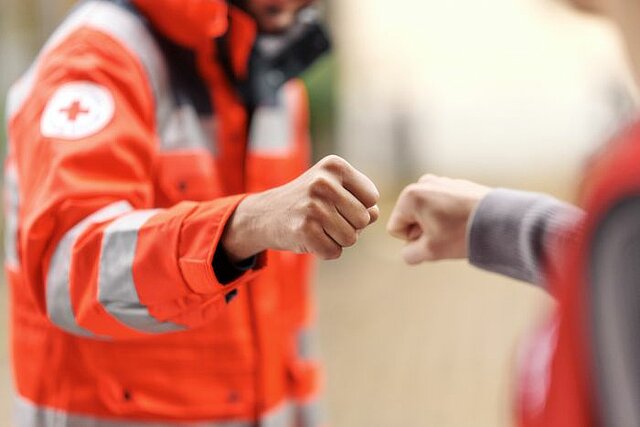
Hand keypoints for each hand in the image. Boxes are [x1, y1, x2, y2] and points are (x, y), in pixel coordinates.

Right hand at [223, 155, 379, 260]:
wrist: (264, 215)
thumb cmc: (308, 202)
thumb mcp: (334, 188)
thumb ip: (361, 199)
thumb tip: (374, 214)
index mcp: (334, 166)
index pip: (371, 198)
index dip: (360, 207)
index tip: (337, 204)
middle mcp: (323, 182)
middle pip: (364, 219)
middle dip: (350, 226)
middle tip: (326, 219)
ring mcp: (313, 206)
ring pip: (351, 238)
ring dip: (338, 240)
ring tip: (319, 227)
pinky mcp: (304, 230)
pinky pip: (334, 252)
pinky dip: (325, 251)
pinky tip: (310, 238)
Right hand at [387, 175, 490, 264]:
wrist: (500, 220)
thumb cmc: (462, 233)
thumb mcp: (431, 251)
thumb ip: (409, 254)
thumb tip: (408, 252)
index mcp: (410, 196)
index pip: (396, 228)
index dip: (413, 240)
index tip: (435, 238)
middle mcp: (422, 183)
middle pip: (411, 219)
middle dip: (424, 231)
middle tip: (446, 235)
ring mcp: (441, 181)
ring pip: (427, 214)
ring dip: (437, 225)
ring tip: (457, 229)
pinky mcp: (456, 185)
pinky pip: (443, 207)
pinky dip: (450, 217)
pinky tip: (464, 222)